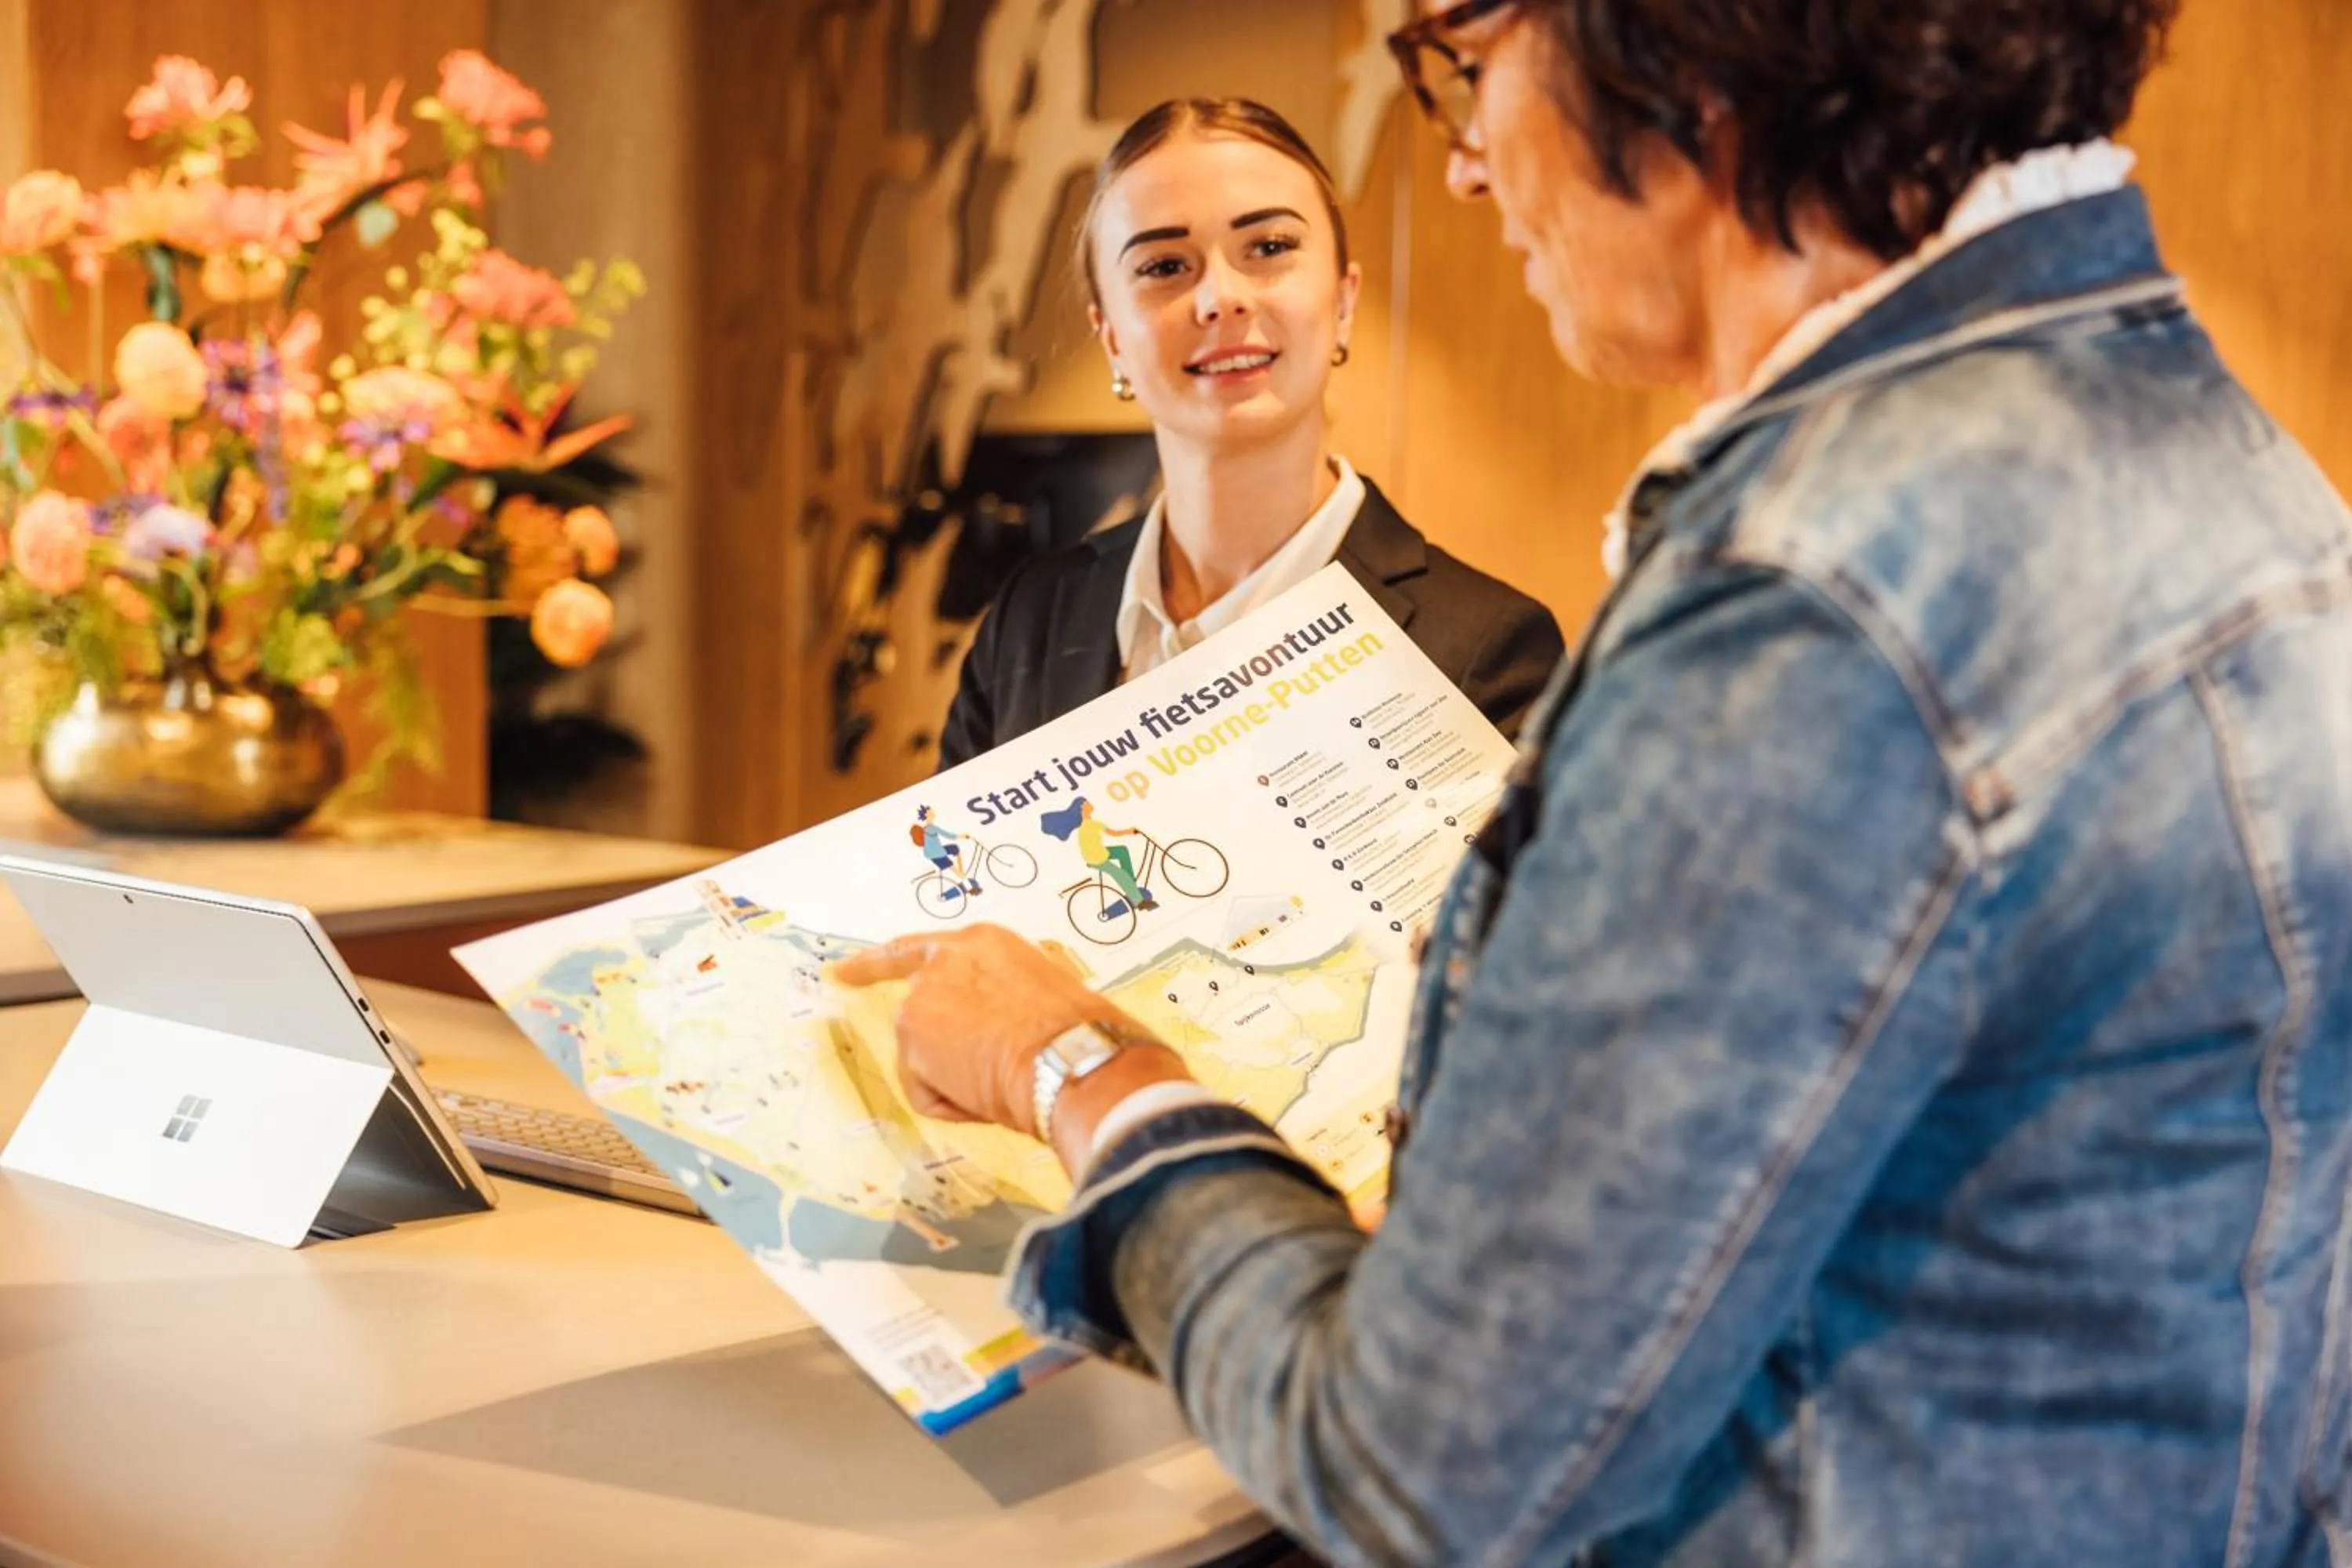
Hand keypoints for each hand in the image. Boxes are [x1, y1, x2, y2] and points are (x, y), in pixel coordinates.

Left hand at [833, 924, 1163, 1137]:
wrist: (1072, 1057)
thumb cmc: (1079, 1032)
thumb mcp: (1042, 990)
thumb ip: (1001, 995)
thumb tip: (998, 1025)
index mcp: (980, 942)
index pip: (916, 950)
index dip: (876, 964)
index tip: (842, 972)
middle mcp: (942, 962)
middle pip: (919, 1013)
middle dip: (935, 1047)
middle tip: (978, 1074)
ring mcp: (920, 999)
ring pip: (924, 1058)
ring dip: (957, 1080)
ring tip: (1005, 1081)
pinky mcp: (911, 1039)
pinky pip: (925, 1090)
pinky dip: (951, 1105)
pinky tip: (987, 1098)